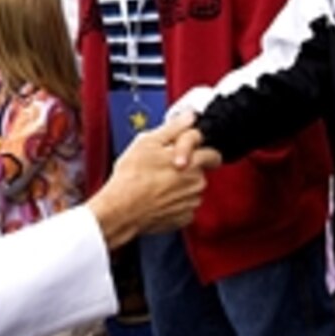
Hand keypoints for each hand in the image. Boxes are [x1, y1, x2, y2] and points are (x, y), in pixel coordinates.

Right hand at [87, 112, 220, 249]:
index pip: (212, 153)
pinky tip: (158, 197)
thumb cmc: (132, 176)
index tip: (184, 151)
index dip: (197, 150)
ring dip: (180, 185)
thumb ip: (174, 128)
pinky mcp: (183, 218)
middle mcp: (197, 183)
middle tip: (164, 166)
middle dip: (188, 168)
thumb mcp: (149, 142)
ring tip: (157, 183)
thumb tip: (189, 117)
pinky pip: (184, 205)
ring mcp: (191, 202)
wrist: (121, 208)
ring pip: (192, 189)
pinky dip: (174, 202)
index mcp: (193, 162)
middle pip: (200, 171)